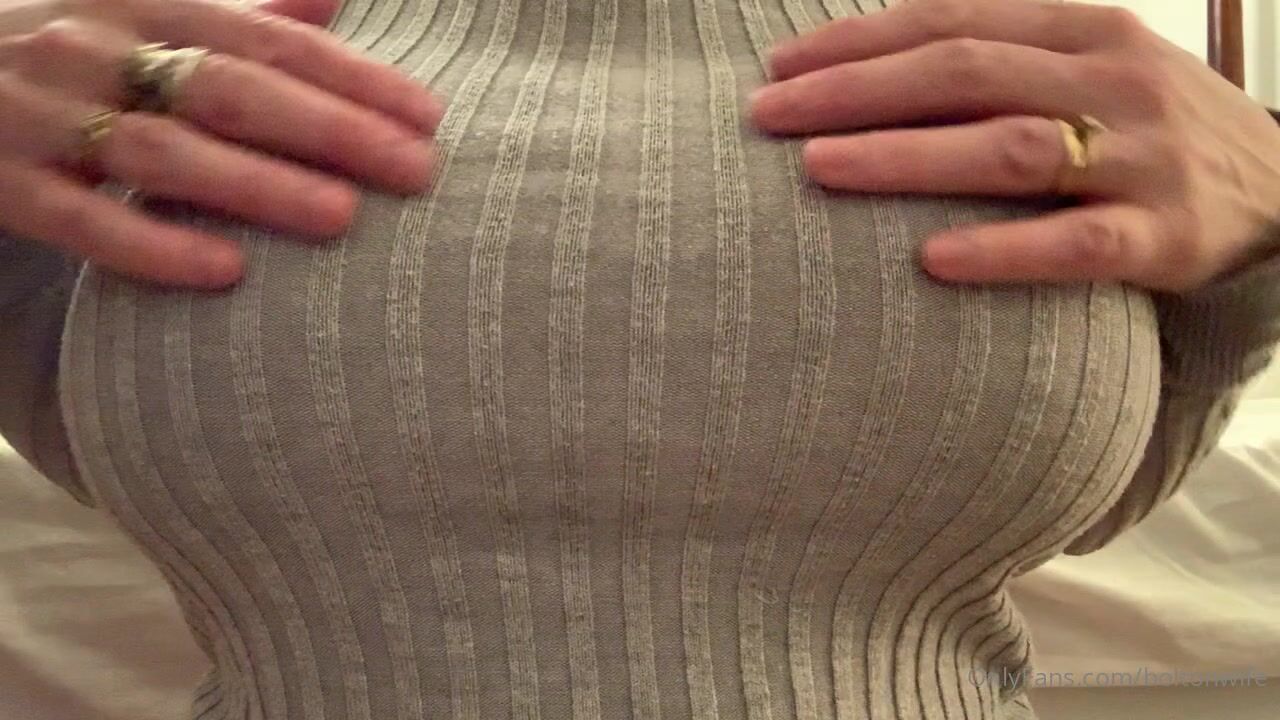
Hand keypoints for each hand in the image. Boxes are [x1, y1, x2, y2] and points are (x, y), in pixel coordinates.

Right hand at [0, 0, 443, 287]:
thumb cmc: (56, 40)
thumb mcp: (136, 4)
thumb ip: (236, 6)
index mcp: (142, 2)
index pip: (267, 39)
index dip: (351, 76)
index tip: (427, 115)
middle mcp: (95, 48)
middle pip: (231, 90)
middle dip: (331, 130)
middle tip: (417, 170)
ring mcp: (43, 115)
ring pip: (165, 152)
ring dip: (259, 186)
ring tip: (343, 218)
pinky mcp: (2, 182)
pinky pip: (82, 220)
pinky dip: (154, 245)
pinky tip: (226, 272)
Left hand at [750, 0, 1279, 291]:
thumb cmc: (1148, 129)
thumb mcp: (1088, 66)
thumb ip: (1002, 56)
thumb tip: (873, 62)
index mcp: (1084, 29)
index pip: (954, 20)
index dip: (859, 41)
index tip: (780, 65)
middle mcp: (1112, 81)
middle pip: (965, 73)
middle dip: (856, 91)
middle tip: (768, 115)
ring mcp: (1141, 158)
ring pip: (1011, 149)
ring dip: (906, 158)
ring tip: (819, 170)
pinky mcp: (1164, 238)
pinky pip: (1076, 245)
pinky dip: (1001, 249)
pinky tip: (930, 260)